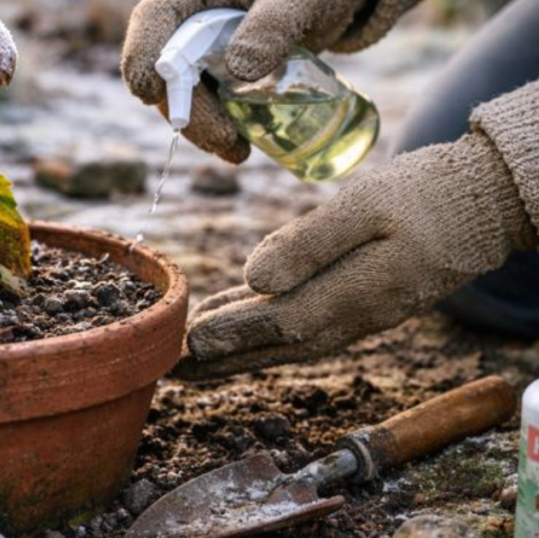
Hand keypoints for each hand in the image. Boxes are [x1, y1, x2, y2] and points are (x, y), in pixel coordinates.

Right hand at [122, 0, 375, 163]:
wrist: (320, 9)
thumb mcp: (301, 2)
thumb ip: (274, 25)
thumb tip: (240, 70)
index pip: (152, 20)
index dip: (142, 57)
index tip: (149, 94)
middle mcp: (185, 23)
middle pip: (165, 70)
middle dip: (188, 111)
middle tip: (224, 140)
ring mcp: (197, 53)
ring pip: (182, 96)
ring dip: (203, 129)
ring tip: (237, 152)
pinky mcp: (213, 76)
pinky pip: (205, 105)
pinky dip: (218, 128)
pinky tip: (240, 146)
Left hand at [181, 134, 536, 378]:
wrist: (486, 204)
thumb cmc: (425, 196)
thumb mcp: (364, 205)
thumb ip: (308, 243)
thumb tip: (252, 279)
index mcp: (351, 294)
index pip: (273, 324)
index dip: (226, 335)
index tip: (181, 344)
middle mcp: (351, 317)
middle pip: (273, 347)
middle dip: (220, 361)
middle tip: (169, 371)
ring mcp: (358, 315)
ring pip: (286, 342)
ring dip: (238, 352)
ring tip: (192, 359)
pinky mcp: (361, 303)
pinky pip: (303, 327)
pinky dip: (264, 332)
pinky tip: (238, 323)